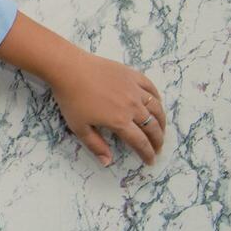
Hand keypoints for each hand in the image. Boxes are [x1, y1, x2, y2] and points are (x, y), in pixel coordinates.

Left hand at [50, 50, 165, 167]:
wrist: (68, 68)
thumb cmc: (71, 98)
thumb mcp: (79, 127)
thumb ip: (95, 145)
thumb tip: (108, 162)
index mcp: (120, 121)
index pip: (140, 142)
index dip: (148, 153)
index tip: (151, 161)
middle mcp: (132, 106)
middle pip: (152, 127)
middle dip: (158, 141)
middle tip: (158, 148)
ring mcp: (134, 89)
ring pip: (156, 108)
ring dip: (161, 122)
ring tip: (160, 130)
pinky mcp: (132, 75)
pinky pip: (151, 87)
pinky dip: (157, 98)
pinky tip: (156, 104)